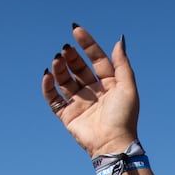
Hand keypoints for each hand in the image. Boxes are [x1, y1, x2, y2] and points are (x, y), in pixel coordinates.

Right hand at [42, 25, 139, 157]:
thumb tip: (118, 41)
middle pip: (78, 68)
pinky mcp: (68, 115)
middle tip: (65, 49)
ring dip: (59, 69)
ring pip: (65, 81)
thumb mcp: (127, 87)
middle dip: (71, 57)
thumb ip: (122, 64)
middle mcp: (93, 91)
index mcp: (109, 84)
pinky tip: (47, 75)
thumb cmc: (123, 117)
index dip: (87, 44)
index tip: (76, 30)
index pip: (96, 59)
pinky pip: (54, 99)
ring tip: (57, 60)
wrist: (112, 144)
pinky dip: (48, 87)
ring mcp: (79, 103)